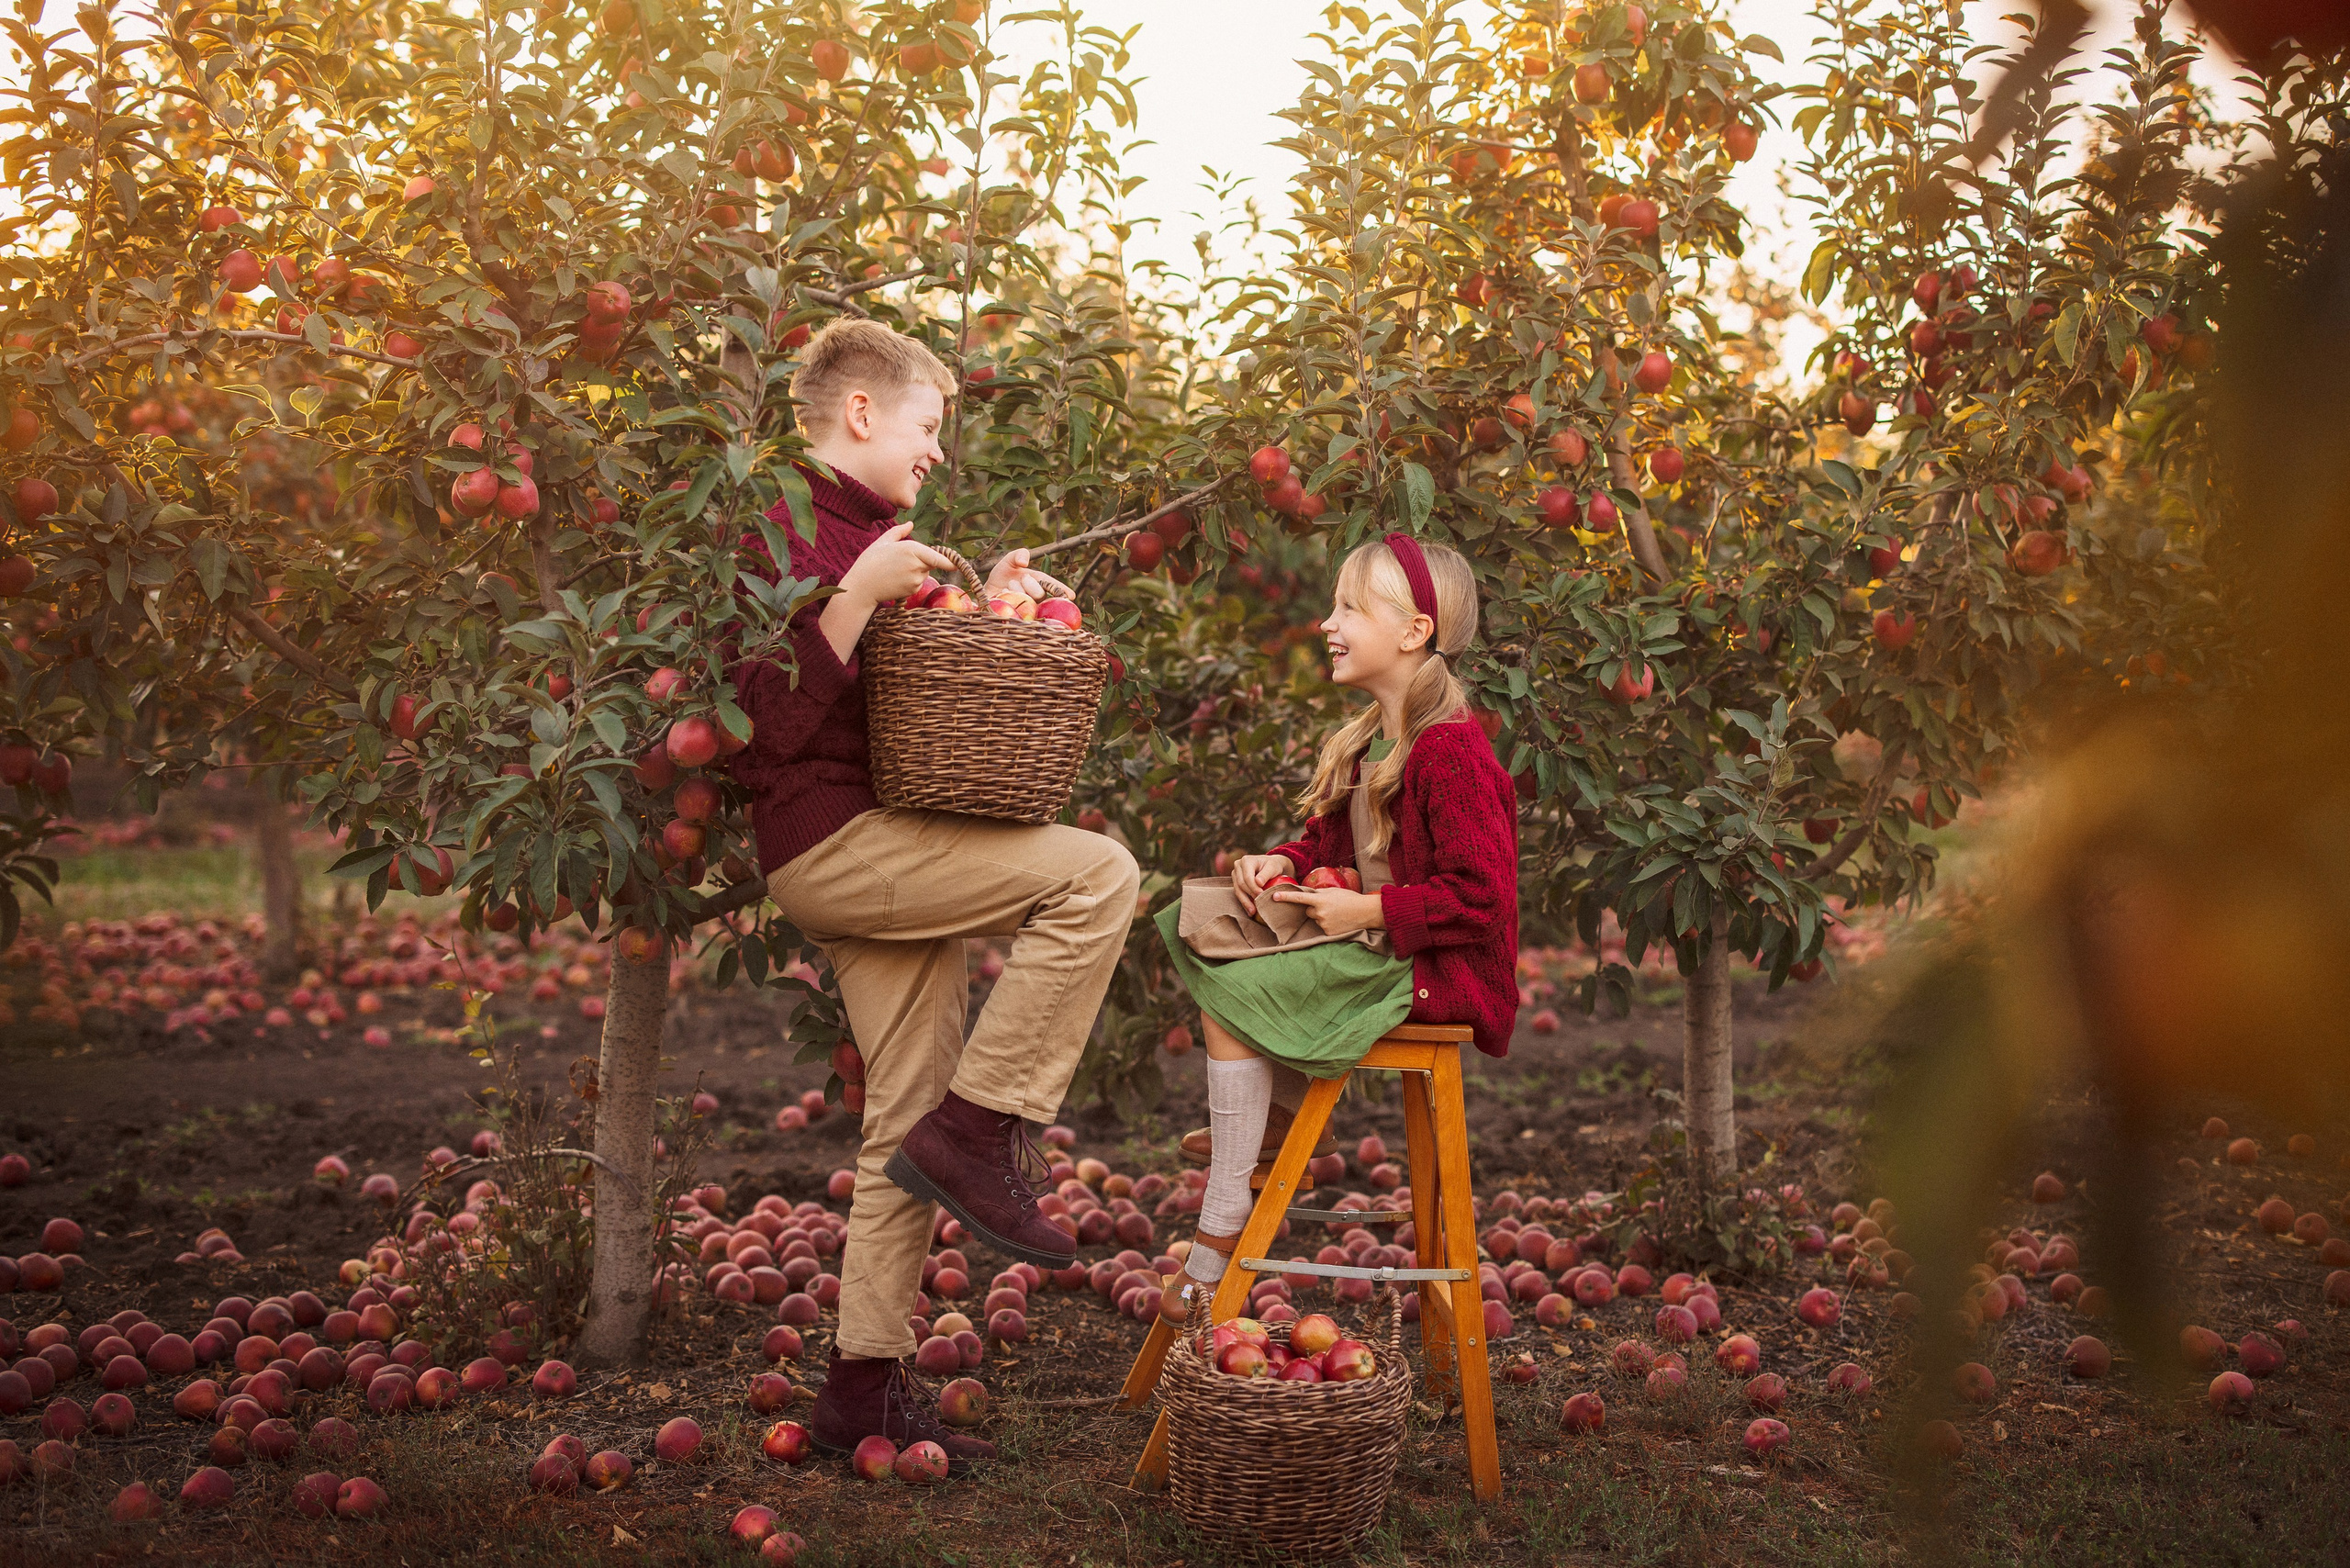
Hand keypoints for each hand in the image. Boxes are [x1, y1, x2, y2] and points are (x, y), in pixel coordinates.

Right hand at [840, 521, 956, 607]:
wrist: (862, 587)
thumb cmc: (870, 561)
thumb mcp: (883, 542)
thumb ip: (899, 532)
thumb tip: (910, 524)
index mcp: (912, 549)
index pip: (938, 557)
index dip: (950, 561)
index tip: (957, 563)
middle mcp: (917, 565)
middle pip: (930, 562)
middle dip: (922, 561)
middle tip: (900, 561)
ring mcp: (916, 579)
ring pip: (924, 573)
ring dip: (916, 571)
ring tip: (895, 570)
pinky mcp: (912, 590)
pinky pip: (918, 583)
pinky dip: (911, 581)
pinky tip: (895, 580)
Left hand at [982, 546, 1068, 603]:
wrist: (988, 590)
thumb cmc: (1003, 574)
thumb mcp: (1010, 560)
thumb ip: (1019, 554)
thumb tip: (1025, 562)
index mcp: (1039, 583)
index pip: (1053, 587)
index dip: (1062, 591)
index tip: (1070, 595)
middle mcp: (1036, 598)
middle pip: (1040, 594)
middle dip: (1030, 584)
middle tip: (1023, 577)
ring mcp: (1027, 609)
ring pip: (1027, 601)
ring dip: (1016, 590)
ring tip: (1008, 586)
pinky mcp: (1016, 617)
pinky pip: (1015, 610)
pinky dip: (1007, 599)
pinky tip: (1003, 594)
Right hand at [1231, 853, 1296, 915]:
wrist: (1270, 866)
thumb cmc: (1273, 865)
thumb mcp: (1273, 867)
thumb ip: (1266, 874)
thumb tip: (1258, 883)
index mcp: (1246, 860)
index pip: (1247, 877)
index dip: (1253, 887)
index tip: (1261, 895)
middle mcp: (1238, 866)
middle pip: (1241, 884)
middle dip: (1250, 895)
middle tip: (1259, 904)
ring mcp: (1235, 874)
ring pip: (1237, 890)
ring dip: (1245, 902)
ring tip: (1253, 911)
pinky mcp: (1236, 882)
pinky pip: (1238, 893)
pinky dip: (1244, 902)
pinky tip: (1250, 911)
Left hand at [1268, 884, 1385, 936]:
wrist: (1366, 912)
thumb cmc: (1350, 899)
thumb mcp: (1334, 891)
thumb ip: (1319, 893)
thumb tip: (1306, 895)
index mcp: (1321, 900)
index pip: (1299, 898)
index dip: (1285, 897)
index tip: (1274, 896)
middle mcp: (1320, 913)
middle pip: (1308, 911)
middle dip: (1314, 908)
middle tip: (1328, 906)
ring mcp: (1324, 924)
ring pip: (1315, 919)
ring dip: (1322, 916)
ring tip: (1336, 913)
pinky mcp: (1328, 933)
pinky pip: (1322, 927)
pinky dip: (1327, 924)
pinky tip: (1338, 921)